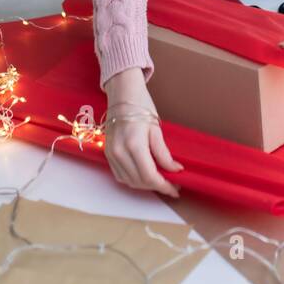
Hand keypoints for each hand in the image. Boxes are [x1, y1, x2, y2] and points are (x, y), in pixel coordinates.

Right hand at [103, 72, 183, 197]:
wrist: (122, 94)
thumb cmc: (141, 106)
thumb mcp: (156, 129)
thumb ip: (164, 153)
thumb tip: (175, 170)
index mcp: (134, 145)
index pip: (150, 176)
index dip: (164, 186)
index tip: (176, 189)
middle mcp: (120, 152)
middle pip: (139, 181)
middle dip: (157, 186)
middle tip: (172, 185)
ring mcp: (111, 154)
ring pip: (129, 181)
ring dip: (145, 185)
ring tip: (160, 180)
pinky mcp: (108, 154)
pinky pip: (120, 175)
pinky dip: (133, 179)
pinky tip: (144, 175)